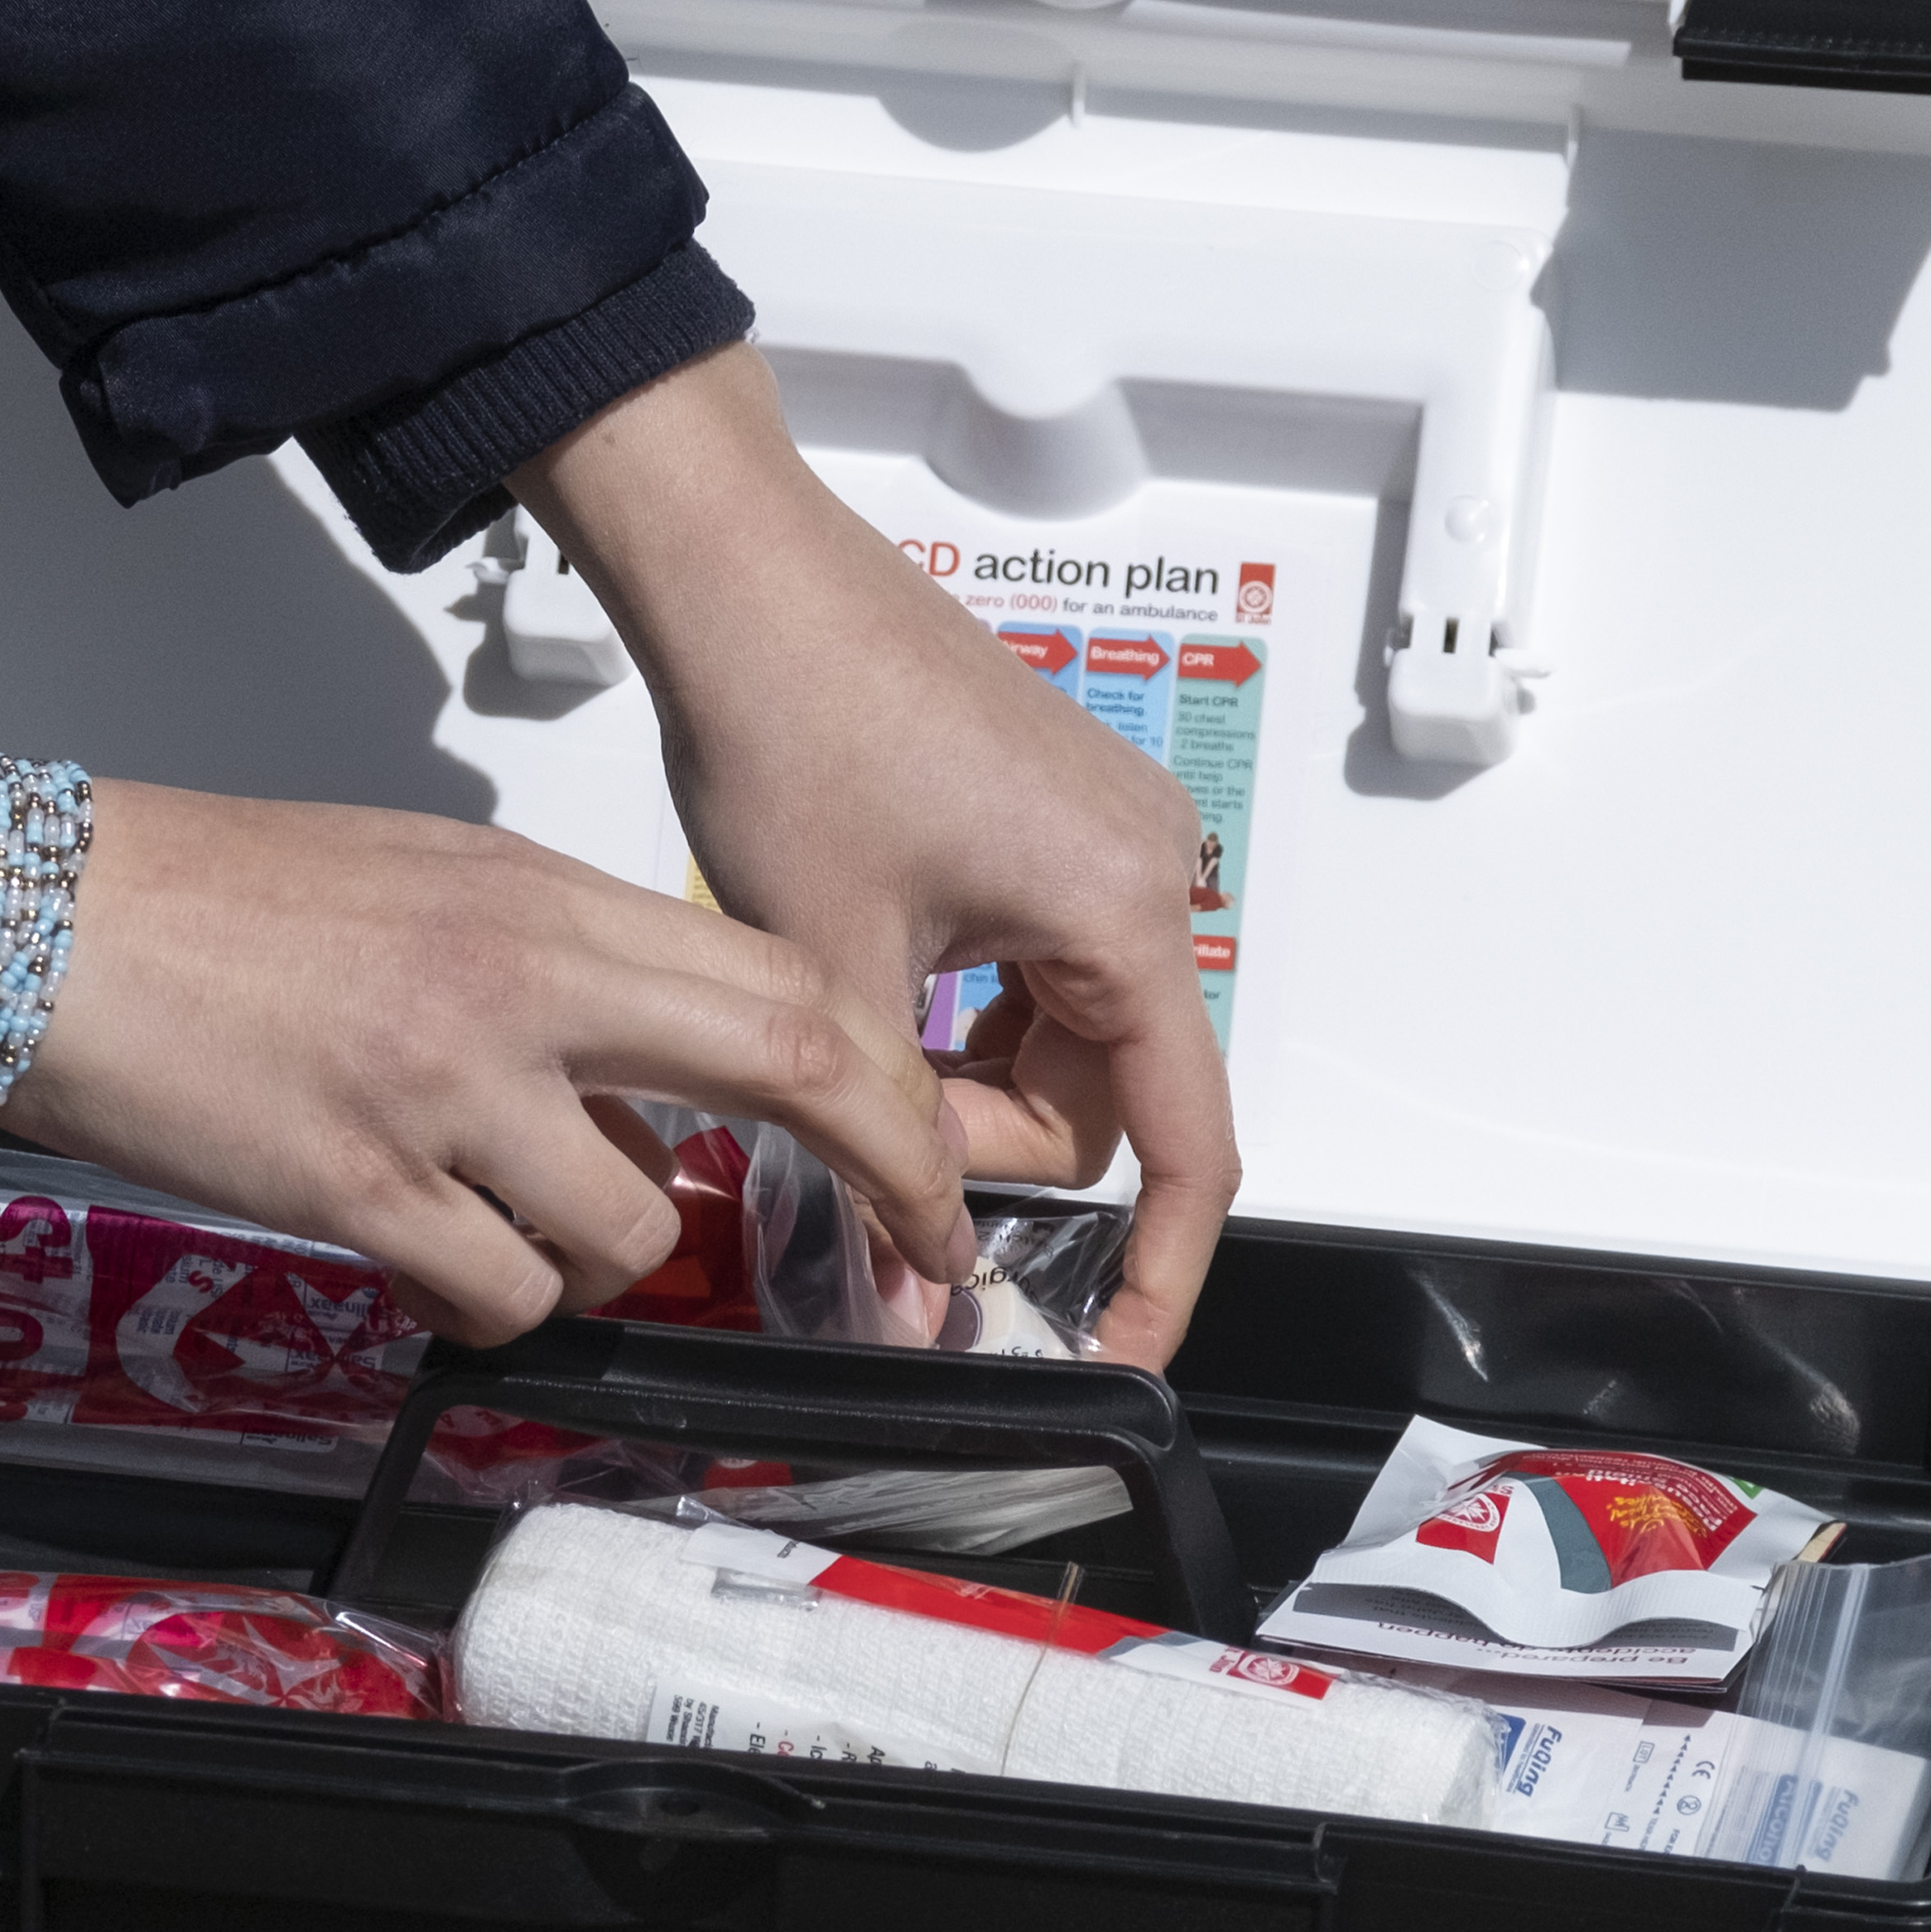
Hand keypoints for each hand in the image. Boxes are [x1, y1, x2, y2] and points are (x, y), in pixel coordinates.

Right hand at [0, 765, 972, 1348]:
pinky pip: (498, 1296)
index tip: (933, 1155)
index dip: (890, 1081)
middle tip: (908, 1253)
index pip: (785, 979)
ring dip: (600, 1261)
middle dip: (879, 1176)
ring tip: (503, 1225)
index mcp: (542, 895)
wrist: (34, 913)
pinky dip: (485, 1306)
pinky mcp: (355, 1184)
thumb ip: (564, 989)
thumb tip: (650, 1125)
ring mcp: (442, 1088)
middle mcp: (518, 980)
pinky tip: (423, 1262)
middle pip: (782, 1067)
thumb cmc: (213, 896)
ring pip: (631, 1230)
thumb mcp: (430, 890)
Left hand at [510, 344, 1241, 1367]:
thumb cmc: (792, 732)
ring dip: (963, 1077)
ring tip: (848, 1028)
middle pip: (1102, 1098)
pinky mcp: (1054, 816)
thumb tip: (921, 1277)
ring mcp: (1105, 836)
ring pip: (1060, 1040)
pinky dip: (964, 1010)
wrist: (745, 579)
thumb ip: (885, 1142)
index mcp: (1123, 914)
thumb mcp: (832, 978)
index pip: (1185, 1145)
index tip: (1116, 1352)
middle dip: (988, 1146)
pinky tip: (873, 975)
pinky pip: (1039, 968)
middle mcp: (1147, 870)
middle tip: (863, 1133)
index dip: (1158, 1271)